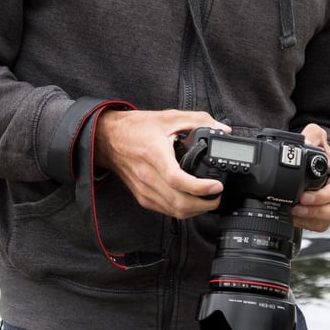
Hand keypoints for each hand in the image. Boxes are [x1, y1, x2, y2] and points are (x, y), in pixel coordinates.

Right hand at [94, 109, 229, 218]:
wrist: (108, 139)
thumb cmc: (135, 128)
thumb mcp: (168, 117)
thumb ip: (198, 120)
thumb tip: (222, 129)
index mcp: (155, 154)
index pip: (177, 179)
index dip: (200, 187)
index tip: (216, 186)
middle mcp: (147, 176)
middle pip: (179, 203)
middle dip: (204, 205)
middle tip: (218, 195)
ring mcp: (144, 189)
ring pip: (174, 211)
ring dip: (196, 210)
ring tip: (209, 199)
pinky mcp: (142, 197)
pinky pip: (166, 211)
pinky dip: (182, 210)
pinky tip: (191, 201)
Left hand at [291, 123, 329, 232]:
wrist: (320, 165)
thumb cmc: (321, 153)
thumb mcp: (317, 138)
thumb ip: (313, 134)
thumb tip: (306, 141)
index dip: (324, 196)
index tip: (304, 196)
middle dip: (319, 213)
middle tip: (297, 208)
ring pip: (329, 223)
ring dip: (309, 221)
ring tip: (292, 213)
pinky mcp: (325, 218)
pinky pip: (319, 227)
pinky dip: (305, 224)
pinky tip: (293, 217)